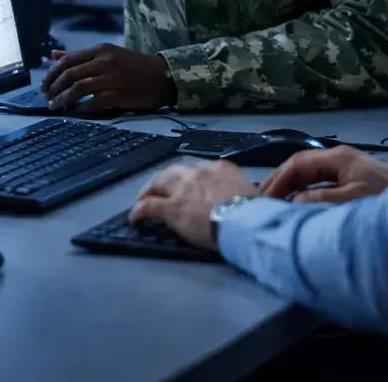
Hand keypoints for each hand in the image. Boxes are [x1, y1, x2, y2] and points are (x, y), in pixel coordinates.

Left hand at [40, 44, 175, 112]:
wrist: (162, 77)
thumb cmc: (134, 65)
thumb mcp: (108, 54)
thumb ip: (80, 56)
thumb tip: (53, 55)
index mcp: (101, 50)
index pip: (68, 60)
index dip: (52, 73)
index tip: (44, 84)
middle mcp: (104, 62)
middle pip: (69, 74)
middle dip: (53, 87)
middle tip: (46, 97)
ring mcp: (110, 78)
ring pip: (77, 88)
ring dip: (62, 99)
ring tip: (55, 105)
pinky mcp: (117, 95)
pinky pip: (92, 102)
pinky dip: (80, 107)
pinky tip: (74, 111)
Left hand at [129, 161, 255, 249]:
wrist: (242, 219)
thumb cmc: (253, 210)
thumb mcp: (250, 192)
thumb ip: (238, 191)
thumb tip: (239, 200)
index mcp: (219, 168)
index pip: (201, 170)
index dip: (193, 180)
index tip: (192, 188)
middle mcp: (197, 173)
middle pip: (174, 172)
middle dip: (165, 180)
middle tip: (159, 189)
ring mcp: (182, 189)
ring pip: (158, 183)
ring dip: (150, 190)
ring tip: (143, 198)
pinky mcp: (170, 207)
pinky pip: (149, 206)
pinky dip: (139, 211)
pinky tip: (135, 218)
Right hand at [257, 146, 387, 203]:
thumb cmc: (387, 199)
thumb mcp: (352, 201)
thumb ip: (320, 201)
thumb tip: (292, 202)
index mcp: (338, 157)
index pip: (297, 163)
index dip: (278, 179)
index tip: (263, 197)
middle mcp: (341, 158)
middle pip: (302, 167)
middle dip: (282, 183)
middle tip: (263, 202)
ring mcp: (350, 168)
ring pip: (312, 176)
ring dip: (294, 189)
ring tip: (278, 206)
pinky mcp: (357, 181)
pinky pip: (324, 184)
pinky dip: (308, 194)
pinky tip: (303, 207)